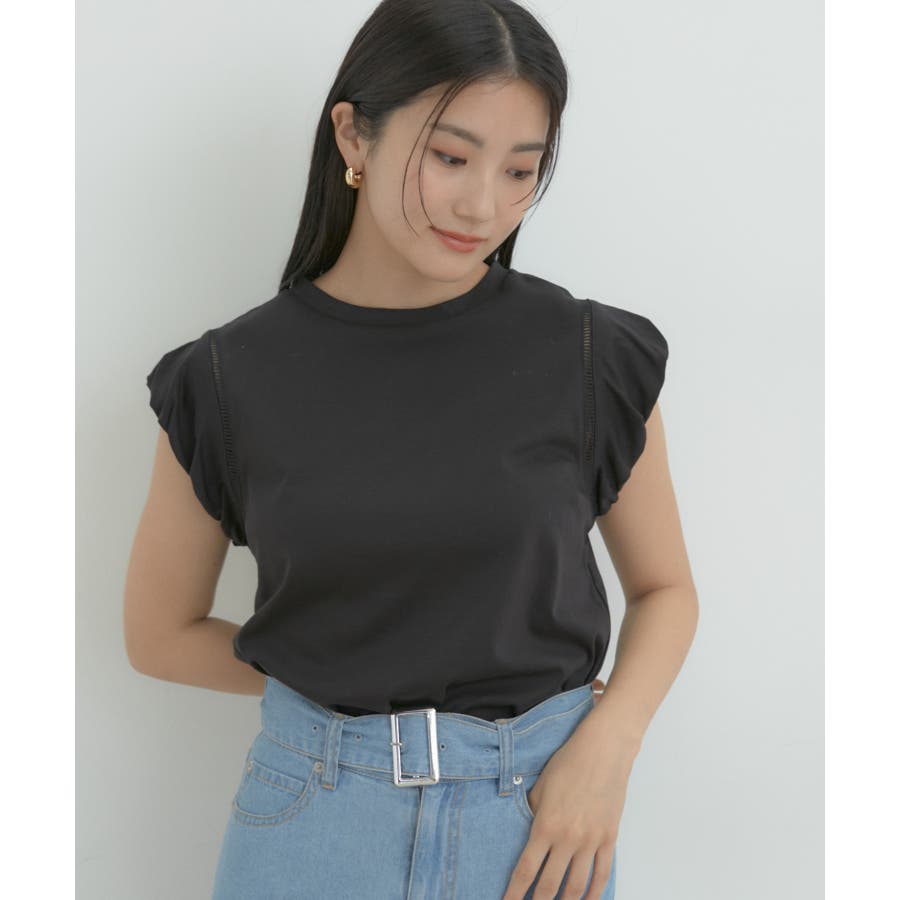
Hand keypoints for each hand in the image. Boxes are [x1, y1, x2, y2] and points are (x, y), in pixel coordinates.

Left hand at [502, 678, 633, 899]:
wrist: (603, 750)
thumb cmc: (568, 762)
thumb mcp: (541, 786)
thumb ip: (531, 813)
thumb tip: (525, 833)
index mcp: (546, 825)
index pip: (526, 870)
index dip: (515, 892)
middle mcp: (568, 838)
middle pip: (550, 886)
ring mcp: (591, 841)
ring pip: (576, 886)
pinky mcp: (609, 839)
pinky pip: (601, 874)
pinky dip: (594, 893)